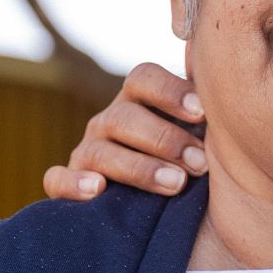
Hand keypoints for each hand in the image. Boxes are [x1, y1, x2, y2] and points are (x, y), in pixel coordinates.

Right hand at [43, 61, 206, 200]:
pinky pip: (57, 179)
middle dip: (164, 139)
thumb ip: (209, 101)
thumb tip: (216, 57)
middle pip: (124, 117)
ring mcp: (88, 153)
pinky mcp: (69, 185)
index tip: (202, 113)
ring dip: (139, 168)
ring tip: (176, 184)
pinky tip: (97, 189)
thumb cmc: (193, 164)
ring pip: (100, 152)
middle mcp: (110, 122)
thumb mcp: (205, 134)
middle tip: (200, 163)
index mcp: (140, 101)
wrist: (173, 215)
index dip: (170, 91)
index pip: (143, 78)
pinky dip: (73, 183)